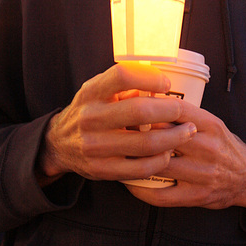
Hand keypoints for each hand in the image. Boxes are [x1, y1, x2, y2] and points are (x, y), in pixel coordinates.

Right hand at [36, 62, 196, 184]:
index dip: (149, 77)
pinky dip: (160, 160)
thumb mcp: (98, 90)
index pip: (122, 75)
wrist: (59, 144)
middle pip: (140, 111)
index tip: (166, 83)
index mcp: (91, 92)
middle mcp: (90, 117)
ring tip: (187, 132)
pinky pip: (140, 168)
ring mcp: (95, 146)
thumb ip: (125, 86)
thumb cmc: (89, 110)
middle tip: (184, 112)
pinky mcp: (102, 170)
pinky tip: (168, 153)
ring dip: (173, 138)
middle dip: (170, 111)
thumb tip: (162, 84)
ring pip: (145, 143)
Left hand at [126, 103, 245, 214]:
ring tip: (117, 154)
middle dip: (137, 133)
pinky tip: (128, 181)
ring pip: (159, 165)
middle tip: (116, 129)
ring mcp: (202, 174)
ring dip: (135, 161)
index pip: (175, 109)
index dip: (149, 107)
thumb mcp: (211, 123)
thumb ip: (185, 115)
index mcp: (210, 125)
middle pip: (163, 137)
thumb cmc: (223, 145)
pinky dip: (140, 189)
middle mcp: (207, 147)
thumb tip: (147, 100)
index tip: (130, 106)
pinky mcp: (197, 196)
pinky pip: (161, 195)